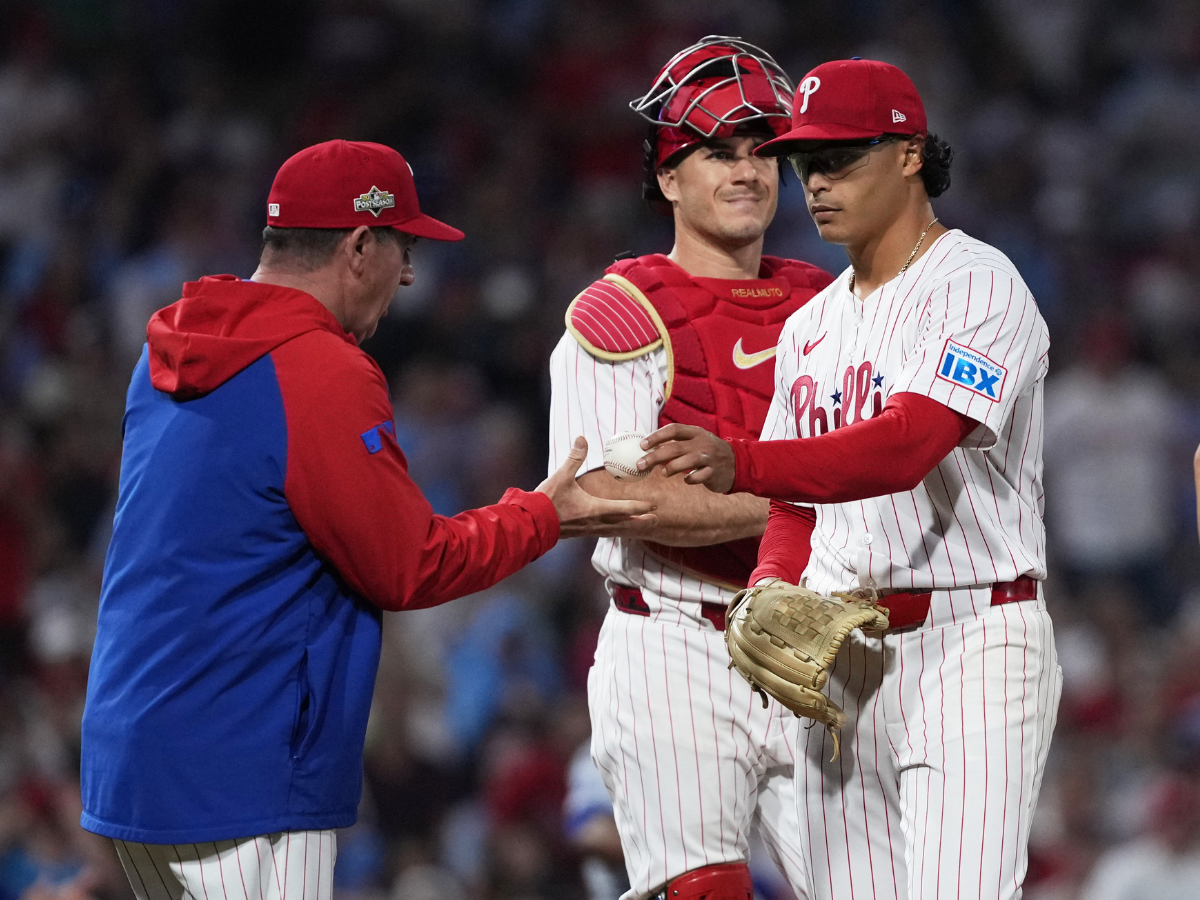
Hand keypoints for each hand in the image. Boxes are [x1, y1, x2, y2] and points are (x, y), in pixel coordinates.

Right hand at [537, 437, 657, 536]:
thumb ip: (574, 458)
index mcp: (596, 509)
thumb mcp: (561, 476)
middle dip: (642, 522)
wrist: (532, 522)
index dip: (640, 507)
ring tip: (643, 526)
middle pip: (626, 524)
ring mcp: (590, 530)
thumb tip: (582, 439)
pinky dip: (616, 530)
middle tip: (657, 521)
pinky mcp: (582, 533)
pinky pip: (605, 532)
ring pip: (616, 530)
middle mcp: (596, 522)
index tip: (654, 505)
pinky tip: (616, 528)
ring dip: (631, 528)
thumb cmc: (548, 501)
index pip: (624, 509)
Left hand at [637, 423, 735, 492]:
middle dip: (655, 456)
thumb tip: (649, 447)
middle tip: (640, 464)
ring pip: (686, 461)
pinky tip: (686, 480)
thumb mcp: (696, 441)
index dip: (656, 436)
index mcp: (696, 432)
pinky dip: (689, 479)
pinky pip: (698, 477)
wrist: (737, 463)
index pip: (673, 430)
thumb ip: (677, 443)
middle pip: (675, 448)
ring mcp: (709, 458)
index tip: (642, 445)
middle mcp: (702, 443)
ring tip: (663, 473)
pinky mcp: (714, 472)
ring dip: (671, 467)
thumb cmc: (709, 452)